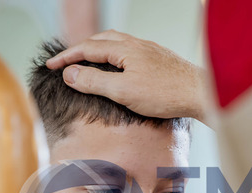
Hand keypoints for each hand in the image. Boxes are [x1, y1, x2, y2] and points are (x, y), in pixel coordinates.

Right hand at [46, 30, 208, 124]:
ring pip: (117, 44)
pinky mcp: (160, 59)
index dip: (67, 57)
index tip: (50, 66)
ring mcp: (150, 51)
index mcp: (124, 49)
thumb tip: (70, 74)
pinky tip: (120, 67)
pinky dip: (115, 56)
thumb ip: (95, 82)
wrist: (200, 93)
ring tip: (89, 61)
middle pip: (101, 40)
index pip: (87, 48)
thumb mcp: (123, 91)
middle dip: (80, 49)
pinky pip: (130, 51)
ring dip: (98, 50)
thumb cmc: (166, 94)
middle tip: (66, 60)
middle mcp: (137, 44)